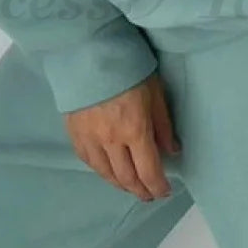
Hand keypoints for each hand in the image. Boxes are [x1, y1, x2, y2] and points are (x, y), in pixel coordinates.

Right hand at [64, 70, 180, 200]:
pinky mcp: (75, 133)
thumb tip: (172, 150)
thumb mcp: (155, 91)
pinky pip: (89, 162)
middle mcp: (111, 141)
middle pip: (126, 178)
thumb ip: (163, 124)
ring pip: (106, 174)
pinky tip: (108, 172)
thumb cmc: (129, 68)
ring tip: (131, 188)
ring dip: (121, 185)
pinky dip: (101, 172)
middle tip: (149, 195)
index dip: (157, 186)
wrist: (90, 53)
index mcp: (134, 130)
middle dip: (140, 190)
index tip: (164, 191)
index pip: (148, 171)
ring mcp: (90, 139)